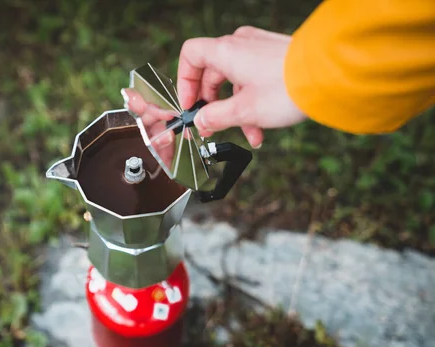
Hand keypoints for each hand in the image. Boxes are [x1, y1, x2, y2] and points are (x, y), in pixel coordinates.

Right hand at [177, 26, 306, 147]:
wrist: (330, 78)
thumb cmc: (286, 89)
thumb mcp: (243, 111)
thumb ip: (215, 117)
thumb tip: (201, 122)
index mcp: (225, 52)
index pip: (190, 56)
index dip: (185, 82)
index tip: (190, 105)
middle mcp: (240, 45)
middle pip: (211, 73)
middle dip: (212, 105)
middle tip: (212, 127)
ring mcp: (258, 50)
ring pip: (235, 82)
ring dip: (236, 110)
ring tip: (248, 134)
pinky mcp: (274, 59)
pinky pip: (253, 80)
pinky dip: (252, 102)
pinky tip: (262, 128)